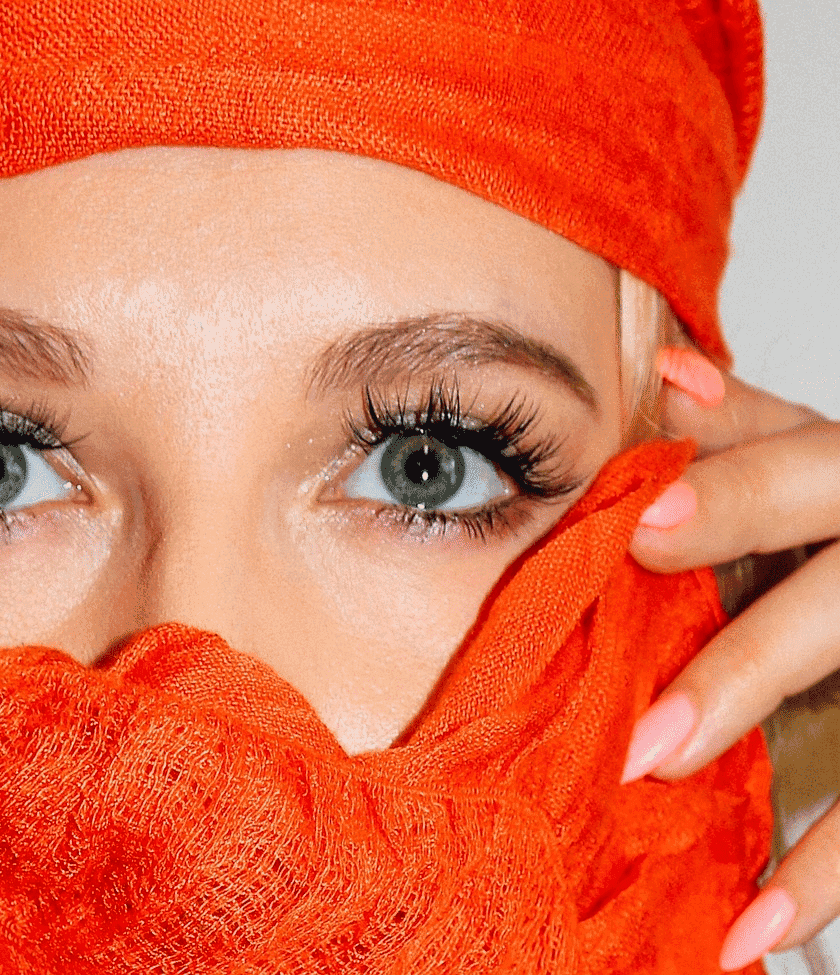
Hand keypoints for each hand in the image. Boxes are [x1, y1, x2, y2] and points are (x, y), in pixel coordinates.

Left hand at [622, 348, 837, 970]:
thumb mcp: (834, 458)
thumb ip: (756, 430)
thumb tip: (665, 375)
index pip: (814, 468)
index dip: (736, 497)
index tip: (643, 526)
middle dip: (755, 667)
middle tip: (646, 747)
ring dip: (834, 841)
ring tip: (737, 910)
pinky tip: (771, 930)